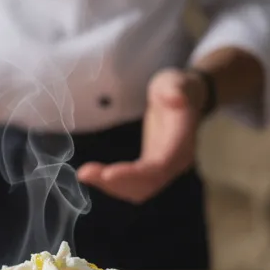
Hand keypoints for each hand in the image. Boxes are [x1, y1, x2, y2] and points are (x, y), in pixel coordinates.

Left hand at [77, 68, 201, 204]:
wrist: (184, 97)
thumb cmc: (177, 87)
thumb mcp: (175, 80)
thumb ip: (176, 88)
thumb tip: (178, 98)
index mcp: (182, 142)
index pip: (159, 166)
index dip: (134, 174)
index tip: (108, 174)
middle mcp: (176, 162)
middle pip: (147, 184)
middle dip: (117, 184)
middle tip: (85, 174)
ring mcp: (165, 168)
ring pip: (139, 189)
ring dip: (111, 187)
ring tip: (85, 174)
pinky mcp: (152, 168)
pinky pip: (134, 185)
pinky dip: (113, 184)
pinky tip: (93, 175)